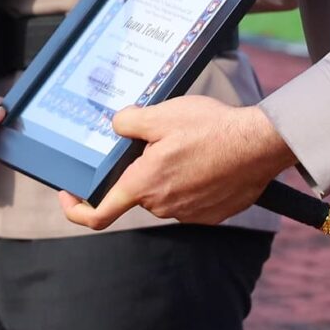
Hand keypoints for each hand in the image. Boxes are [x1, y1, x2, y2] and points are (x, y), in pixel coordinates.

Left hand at [62, 97, 297, 229]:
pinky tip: (206, 160)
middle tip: (157, 141)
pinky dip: (191, 182)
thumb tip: (116, 126)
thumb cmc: (211, 129)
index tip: (70, 196)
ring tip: (189, 146)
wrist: (259, 145)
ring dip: (167, 175)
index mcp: (143, 185)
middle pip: (137, 192)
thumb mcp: (160, 114)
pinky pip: (189, 199)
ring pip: (164, 194)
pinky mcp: (211, 214)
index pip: (98, 215)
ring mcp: (188, 213)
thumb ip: (127, 122)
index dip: (76, 210)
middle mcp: (162, 206)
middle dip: (139, 170)